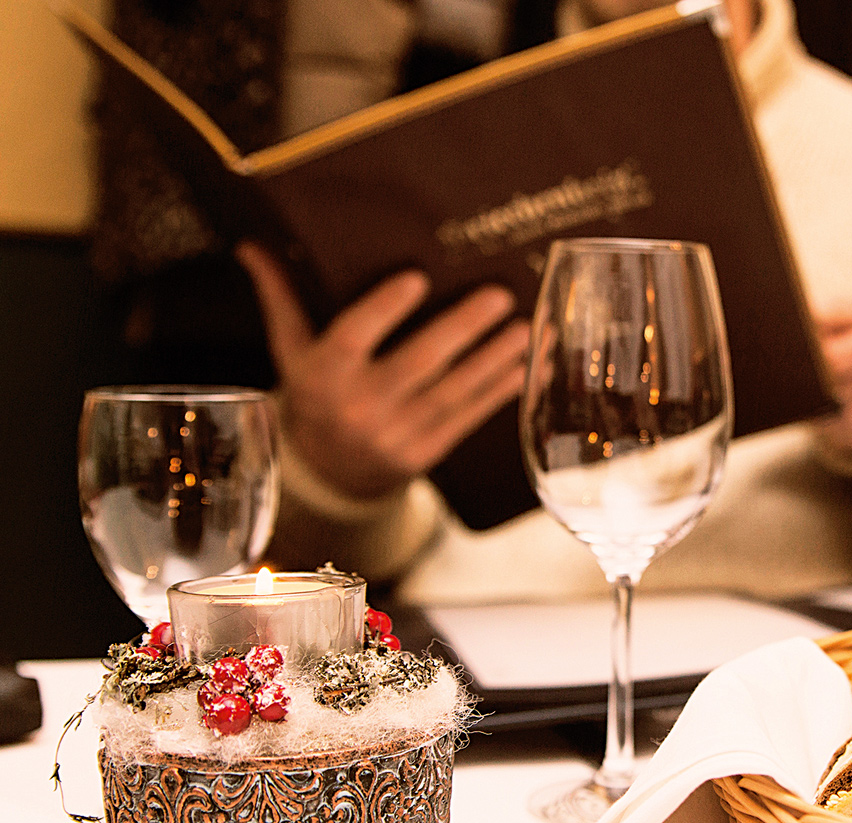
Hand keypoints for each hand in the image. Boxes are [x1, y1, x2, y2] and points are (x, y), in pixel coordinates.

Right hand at [236, 242, 530, 498]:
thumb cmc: (315, 396)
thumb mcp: (292, 352)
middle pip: (417, 363)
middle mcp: (359, 407)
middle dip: (462, 329)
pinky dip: (500, 391)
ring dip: (494, 359)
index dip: (383, 309)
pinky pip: (469, 417)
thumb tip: (252, 246)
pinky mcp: (427, 452)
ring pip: (453, 391)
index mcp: (322, 376)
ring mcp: (396, 434)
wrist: (329, 474)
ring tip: (524, 327)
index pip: (352, 337)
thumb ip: (281, 298)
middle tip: (498, 295)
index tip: (416, 278)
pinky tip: (525, 364)